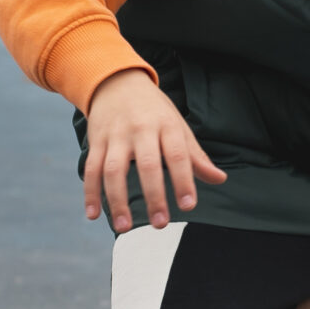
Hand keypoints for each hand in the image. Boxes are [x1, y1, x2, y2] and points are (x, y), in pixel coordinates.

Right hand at [83, 68, 225, 231]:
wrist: (117, 81)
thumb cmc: (155, 111)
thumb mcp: (178, 127)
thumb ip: (195, 157)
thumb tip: (219, 179)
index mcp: (167, 126)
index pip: (178, 155)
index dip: (184, 180)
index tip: (188, 205)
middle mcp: (141, 129)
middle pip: (147, 164)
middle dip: (154, 195)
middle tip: (160, 224)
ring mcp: (116, 135)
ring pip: (113, 170)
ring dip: (117, 200)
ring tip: (124, 227)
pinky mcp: (96, 141)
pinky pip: (91, 169)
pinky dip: (90, 193)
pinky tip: (94, 214)